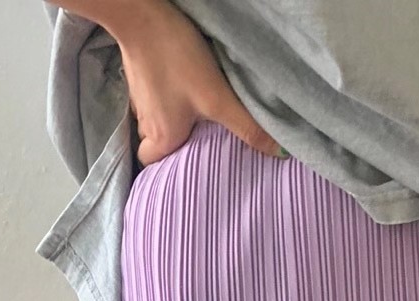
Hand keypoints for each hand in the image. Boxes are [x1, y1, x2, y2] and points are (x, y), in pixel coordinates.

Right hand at [114, 0, 282, 164]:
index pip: (153, 165)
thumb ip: (246, 127)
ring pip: (155, 121)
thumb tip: (278, 153)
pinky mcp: (140, 78)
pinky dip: (165, 97)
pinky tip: (181, 88)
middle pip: (155, 144)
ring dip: (170, 118)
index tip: (187, 162)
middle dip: (172, 143)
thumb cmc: (177, 60)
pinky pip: (153, 97)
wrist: (142, 15)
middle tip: (196, 138)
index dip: (167, 166)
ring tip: (193, 113)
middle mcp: (146, 123)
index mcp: (161, 137)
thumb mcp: (217, 99)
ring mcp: (140, 99)